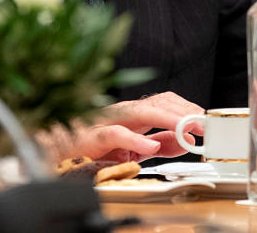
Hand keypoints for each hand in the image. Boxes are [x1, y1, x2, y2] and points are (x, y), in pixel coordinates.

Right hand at [37, 92, 204, 164]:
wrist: (53, 154)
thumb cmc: (91, 147)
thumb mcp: (134, 147)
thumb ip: (159, 143)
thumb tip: (187, 140)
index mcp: (130, 114)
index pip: (163, 101)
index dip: (185, 107)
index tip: (204, 119)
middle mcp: (119, 112)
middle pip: (155, 102)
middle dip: (181, 110)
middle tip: (202, 123)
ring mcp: (104, 121)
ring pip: (138, 111)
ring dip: (166, 118)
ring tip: (186, 127)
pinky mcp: (90, 137)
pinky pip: (114, 135)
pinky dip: (135, 140)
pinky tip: (152, 147)